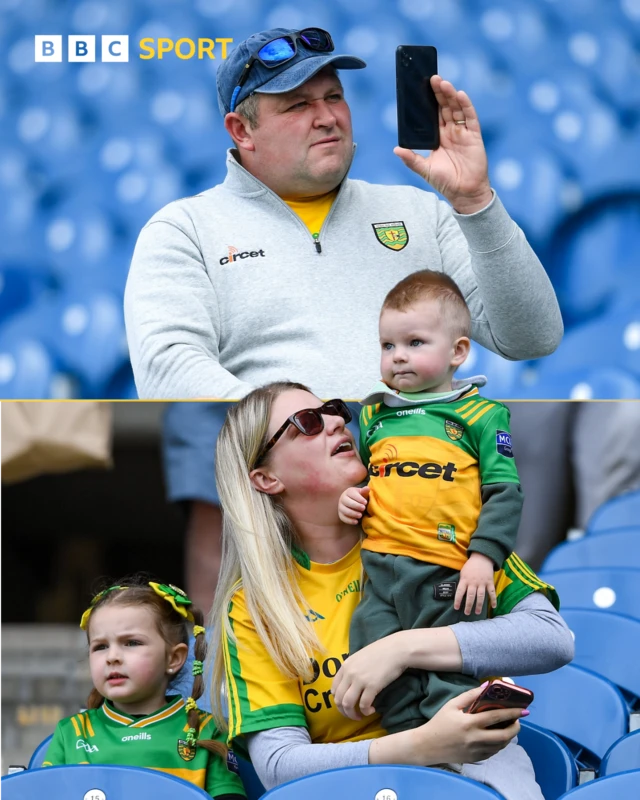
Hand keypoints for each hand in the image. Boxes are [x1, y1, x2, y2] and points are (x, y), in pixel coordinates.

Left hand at [332, 632, 409, 718]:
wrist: (396, 649)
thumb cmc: (381, 652)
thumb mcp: (360, 657)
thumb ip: (352, 669)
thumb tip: (350, 684)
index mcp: (345, 665)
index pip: (333, 688)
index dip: (338, 700)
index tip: (346, 705)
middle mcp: (349, 673)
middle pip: (339, 699)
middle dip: (344, 711)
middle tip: (352, 715)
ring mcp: (360, 680)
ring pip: (348, 704)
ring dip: (352, 714)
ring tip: (360, 716)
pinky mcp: (372, 686)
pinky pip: (363, 705)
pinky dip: (366, 711)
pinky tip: (372, 710)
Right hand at [338, 486, 369, 525]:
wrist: (353, 502)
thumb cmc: (359, 497)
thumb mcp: (362, 493)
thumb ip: (364, 491)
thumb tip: (367, 488)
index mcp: (348, 492)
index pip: (352, 494)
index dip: (359, 499)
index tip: (365, 502)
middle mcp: (342, 499)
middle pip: (347, 502)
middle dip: (356, 506)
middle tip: (363, 508)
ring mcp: (340, 507)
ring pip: (345, 510)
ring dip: (352, 513)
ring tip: (360, 515)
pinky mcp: (340, 514)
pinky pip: (343, 518)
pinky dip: (349, 520)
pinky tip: (356, 522)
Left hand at [394, 75, 491, 214]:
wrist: (464, 193)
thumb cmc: (445, 182)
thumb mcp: (425, 169)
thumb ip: (411, 159)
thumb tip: (395, 149)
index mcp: (438, 136)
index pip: (432, 114)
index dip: (428, 101)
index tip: (420, 88)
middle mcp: (450, 131)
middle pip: (444, 107)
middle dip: (438, 93)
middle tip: (431, 78)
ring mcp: (463, 132)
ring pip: (456, 108)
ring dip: (450, 95)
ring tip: (442, 83)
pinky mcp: (474, 135)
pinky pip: (470, 117)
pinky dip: (466, 105)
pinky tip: (460, 95)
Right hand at [413, 684, 522, 764]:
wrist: (428, 745)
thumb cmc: (439, 722)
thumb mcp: (452, 705)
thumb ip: (470, 695)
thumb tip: (487, 686)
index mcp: (469, 723)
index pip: (496, 717)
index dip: (511, 713)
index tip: (523, 710)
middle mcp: (475, 739)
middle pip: (504, 736)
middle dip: (515, 727)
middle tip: (518, 720)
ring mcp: (476, 751)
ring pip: (501, 746)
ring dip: (509, 736)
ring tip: (510, 727)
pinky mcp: (476, 759)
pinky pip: (493, 752)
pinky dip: (500, 744)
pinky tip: (499, 737)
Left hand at [455, 553, 496, 615]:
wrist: (482, 558)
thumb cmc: (470, 566)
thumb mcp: (463, 572)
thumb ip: (462, 582)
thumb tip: (460, 592)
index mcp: (465, 580)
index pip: (460, 591)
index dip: (458, 600)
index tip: (456, 608)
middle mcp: (473, 582)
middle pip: (471, 596)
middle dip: (469, 605)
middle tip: (467, 613)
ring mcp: (482, 583)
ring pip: (480, 596)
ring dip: (479, 605)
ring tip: (477, 612)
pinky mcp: (490, 582)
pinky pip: (492, 592)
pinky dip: (493, 599)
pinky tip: (494, 607)